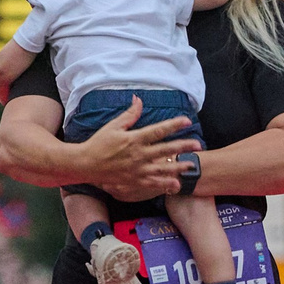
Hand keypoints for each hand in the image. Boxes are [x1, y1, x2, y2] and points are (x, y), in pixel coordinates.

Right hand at [81, 98, 200, 201]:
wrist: (86, 164)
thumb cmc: (99, 143)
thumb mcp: (113, 126)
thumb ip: (129, 114)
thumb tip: (139, 99)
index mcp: (134, 139)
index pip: (158, 130)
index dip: (173, 125)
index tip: (186, 121)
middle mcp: (138, 155)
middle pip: (165, 149)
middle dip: (183, 147)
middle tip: (198, 145)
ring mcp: (137, 169)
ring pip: (162, 168)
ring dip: (178, 167)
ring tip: (192, 165)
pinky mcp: (134, 181)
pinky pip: (152, 183)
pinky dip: (165, 184)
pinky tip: (176, 184)